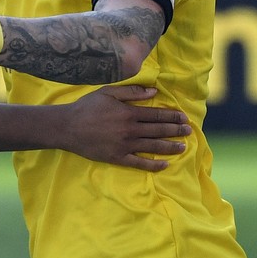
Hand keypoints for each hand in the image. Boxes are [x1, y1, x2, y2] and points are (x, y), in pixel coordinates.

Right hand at [62, 85, 189, 171]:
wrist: (67, 127)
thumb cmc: (87, 107)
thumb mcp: (108, 92)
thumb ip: (132, 92)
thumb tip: (154, 92)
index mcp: (129, 112)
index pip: (157, 114)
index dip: (172, 116)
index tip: (184, 117)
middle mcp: (130, 130)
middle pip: (159, 130)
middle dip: (176, 131)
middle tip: (188, 132)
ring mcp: (125, 145)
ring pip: (153, 147)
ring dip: (170, 147)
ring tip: (183, 147)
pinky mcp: (117, 158)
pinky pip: (139, 163)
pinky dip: (153, 165)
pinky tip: (165, 165)